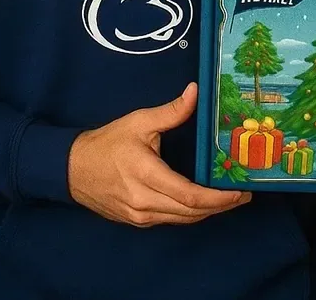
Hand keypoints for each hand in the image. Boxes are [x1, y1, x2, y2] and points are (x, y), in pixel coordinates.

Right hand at [68, 81, 251, 227]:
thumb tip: (196, 93)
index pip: (189, 196)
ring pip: (182, 220)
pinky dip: (190, 213)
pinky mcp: (137, 221)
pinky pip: (170, 220)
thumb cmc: (106, 143)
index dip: (218, 197)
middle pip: (191, 213)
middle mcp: (144, 202)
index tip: (239, 191)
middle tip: (242, 194)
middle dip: (220, 206)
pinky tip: (202, 203)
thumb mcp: (138, 121)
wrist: (72, 169)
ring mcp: (140, 217)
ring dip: (207, 212)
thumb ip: (170, 111)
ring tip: (229, 199)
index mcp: (146, 175)